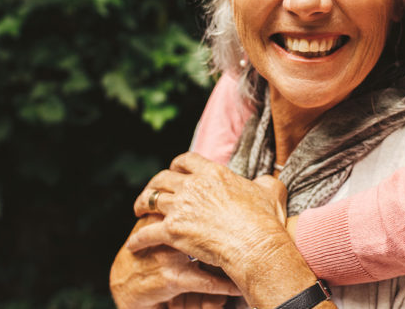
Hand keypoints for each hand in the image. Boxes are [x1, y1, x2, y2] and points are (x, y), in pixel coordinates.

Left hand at [128, 152, 313, 307]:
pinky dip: (138, 239)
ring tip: (138, 212)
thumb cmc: (264, 220)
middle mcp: (192, 186)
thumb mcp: (271, 191)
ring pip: (150, 201)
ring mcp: (180, 207)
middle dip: (154, 184)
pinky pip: (146, 232)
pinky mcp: (172, 230)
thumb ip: (265, 182)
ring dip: (141, 206)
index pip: (186, 160)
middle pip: (162, 178)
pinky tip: (133, 244)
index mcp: (213, 173)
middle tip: (151, 192)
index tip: (174, 171)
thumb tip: (264, 181)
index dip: (177, 165)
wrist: (254, 244)